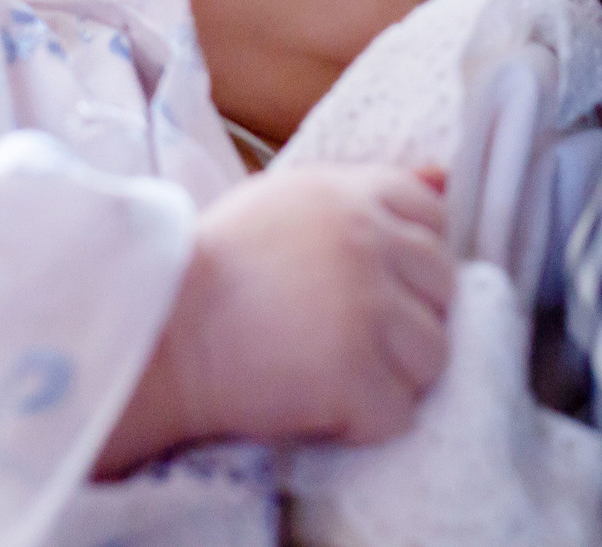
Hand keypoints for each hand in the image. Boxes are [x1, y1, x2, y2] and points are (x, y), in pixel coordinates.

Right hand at [97, 164, 454, 473]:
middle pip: (442, 289)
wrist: (156, 331)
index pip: (432, 219)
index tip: (370, 287)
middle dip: (405, 320)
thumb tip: (445, 177)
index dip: (410, 261)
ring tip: (331, 377)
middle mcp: (371, 241)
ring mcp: (369, 308)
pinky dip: (364, 424)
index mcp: (353, 193)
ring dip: (392, 376)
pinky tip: (318, 409)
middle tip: (345, 339)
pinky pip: (398, 414)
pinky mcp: (357, 374)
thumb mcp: (285, 202)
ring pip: (433, 356)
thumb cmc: (209, 268)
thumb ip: (363, 194)